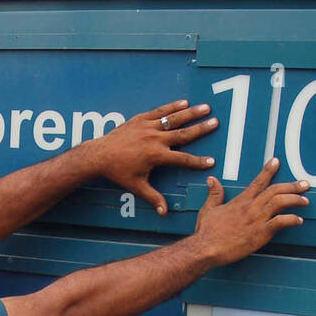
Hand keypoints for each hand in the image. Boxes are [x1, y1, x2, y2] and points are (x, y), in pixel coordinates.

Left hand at [88, 99, 218, 215]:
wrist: (100, 155)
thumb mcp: (137, 186)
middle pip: (183, 133)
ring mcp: (148, 127)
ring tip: (206, 107)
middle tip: (216, 123)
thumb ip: (153, 198)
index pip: (182, 159)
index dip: (198, 162)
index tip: (211, 162)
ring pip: (174, 119)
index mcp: (156, 156)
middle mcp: (155, 139)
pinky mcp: (141, 119)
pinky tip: (184, 102)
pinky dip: (172, 106)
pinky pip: (160, 111)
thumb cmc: (118, 172)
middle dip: (201, 129)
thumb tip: (164, 213)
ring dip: (191, 113)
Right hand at [192, 158, 308, 266]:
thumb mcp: (208, 209)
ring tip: (305, 200)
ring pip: (280, 202)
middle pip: (275, 190)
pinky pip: (280, 223)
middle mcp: (251, 207)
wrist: (206, 248)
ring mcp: (256, 219)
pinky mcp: (260, 233)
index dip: (268, 170)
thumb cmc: (206, 232)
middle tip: (304, 184)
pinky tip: (299, 220)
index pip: (257, 182)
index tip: (276, 162)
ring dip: (295, 200)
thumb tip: (212, 179)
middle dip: (292, 186)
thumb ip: (214, 194)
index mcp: (240, 201)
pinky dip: (291, 220)